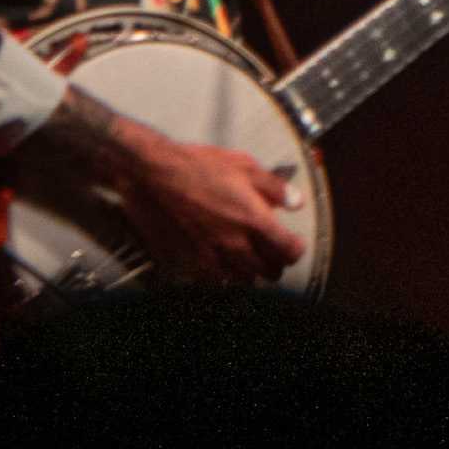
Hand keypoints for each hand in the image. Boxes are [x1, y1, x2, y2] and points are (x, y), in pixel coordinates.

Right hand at [119, 131, 307, 283]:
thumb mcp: (244, 166)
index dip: (296, 249)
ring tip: (251, 257)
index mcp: (253, 220)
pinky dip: (225, 277)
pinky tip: (225, 262)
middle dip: (277, 262)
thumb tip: (296, 202)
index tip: (295, 242)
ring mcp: (211, 256)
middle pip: (269, 272)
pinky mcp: (190, 262)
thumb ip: (275, 188)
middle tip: (274, 250)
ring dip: (252, 271)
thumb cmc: (195, 167)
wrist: (152, 176)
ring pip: (244, 281)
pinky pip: (215, 282)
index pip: (289, 252)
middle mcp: (235, 244)